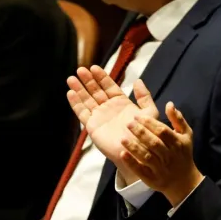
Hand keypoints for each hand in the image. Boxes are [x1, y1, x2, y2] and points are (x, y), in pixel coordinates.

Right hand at [66, 66, 157, 180]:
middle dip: (88, 80)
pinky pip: (82, 112)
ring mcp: (99, 117)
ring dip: (79, 89)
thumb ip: (144, 97)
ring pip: (87, 99)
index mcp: (121, 103)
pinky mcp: (92, 126)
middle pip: (95, 90)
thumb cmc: (145, 134)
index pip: (109, 86)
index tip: (94, 67)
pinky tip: (70, 93)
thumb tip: (138, 81)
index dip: (101, 77)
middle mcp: (108, 108)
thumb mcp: (149, 113)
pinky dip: (76, 103)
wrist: (136, 152)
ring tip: (71, 78)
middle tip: (81, 69)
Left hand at [120, 102, 202, 206]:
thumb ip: (178, 119)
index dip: (150, 123)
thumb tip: (169, 104)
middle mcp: (169, 156)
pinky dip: (132, 163)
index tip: (137, 116)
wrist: (183, 181)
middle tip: (128, 124)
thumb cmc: (183, 154)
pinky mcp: (152, 179)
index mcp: (177, 143)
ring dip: (134, 147)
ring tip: (122, 138)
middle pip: (154, 143)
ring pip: (147, 157)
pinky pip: (140, 171)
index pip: (163, 131)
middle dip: (141, 132)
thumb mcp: (186, 135)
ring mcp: (160, 168)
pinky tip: (123, 154)